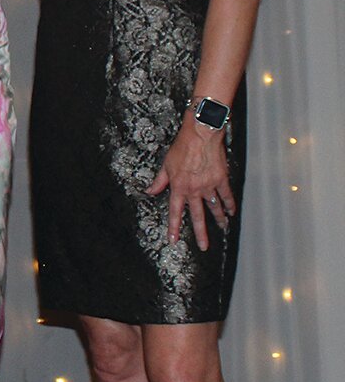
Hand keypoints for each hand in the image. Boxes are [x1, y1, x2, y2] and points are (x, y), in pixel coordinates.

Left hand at [146, 116, 234, 250]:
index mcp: (179, 187)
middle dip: (200, 233)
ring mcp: (209, 185)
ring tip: (221, 228)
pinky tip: (231, 211)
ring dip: (218, 220)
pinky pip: (226, 195)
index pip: (175, 212)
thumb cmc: (183, 147)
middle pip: (198, 216)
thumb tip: (150, 191)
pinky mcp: (221, 178)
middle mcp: (194, 190)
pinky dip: (229, 204)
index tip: (173, 240)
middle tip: (204, 246)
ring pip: (214, 207)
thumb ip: (159, 181)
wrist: (201, 134)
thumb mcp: (166, 165)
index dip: (174, 228)